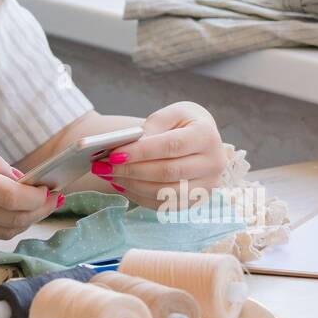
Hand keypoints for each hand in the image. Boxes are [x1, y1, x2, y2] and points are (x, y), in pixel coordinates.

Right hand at [0, 144, 56, 244]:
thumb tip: (21, 181)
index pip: (13, 198)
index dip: (37, 197)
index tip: (49, 190)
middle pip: (14, 220)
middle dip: (39, 210)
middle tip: (52, 199)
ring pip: (4, 232)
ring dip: (25, 221)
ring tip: (37, 207)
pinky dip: (2, 225)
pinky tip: (8, 214)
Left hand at [90, 102, 227, 206]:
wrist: (201, 138)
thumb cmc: (183, 123)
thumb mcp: (171, 113)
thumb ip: (152, 126)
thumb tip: (129, 146)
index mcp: (207, 136)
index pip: (172, 146)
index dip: (142, 152)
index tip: (114, 153)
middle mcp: (214, 163)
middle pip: (168, 172)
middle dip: (131, 170)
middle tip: (103, 166)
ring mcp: (208, 186)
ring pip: (165, 193)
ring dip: (132, 185)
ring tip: (109, 175)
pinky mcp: (196, 201)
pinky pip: (164, 205)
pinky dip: (139, 197)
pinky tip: (121, 185)